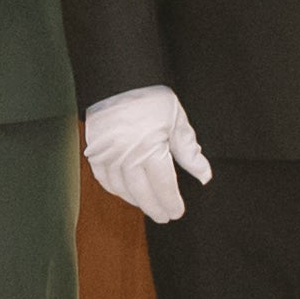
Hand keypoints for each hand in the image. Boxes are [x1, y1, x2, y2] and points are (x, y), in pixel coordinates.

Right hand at [80, 85, 212, 224]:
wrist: (118, 81)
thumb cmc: (152, 99)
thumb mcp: (177, 121)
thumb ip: (189, 152)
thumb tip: (204, 176)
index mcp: (150, 148)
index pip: (163, 185)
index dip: (170, 202)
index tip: (177, 212)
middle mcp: (127, 155)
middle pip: (142, 192)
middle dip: (154, 207)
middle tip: (164, 217)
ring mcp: (108, 155)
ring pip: (122, 188)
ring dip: (136, 200)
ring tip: (149, 206)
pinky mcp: (94, 151)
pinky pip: (104, 178)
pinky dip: (115, 189)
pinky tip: (126, 193)